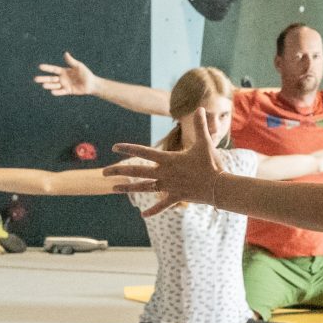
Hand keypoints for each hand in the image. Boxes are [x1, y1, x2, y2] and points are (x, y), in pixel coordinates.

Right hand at [36, 52, 96, 96]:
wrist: (92, 84)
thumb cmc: (86, 74)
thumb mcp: (79, 66)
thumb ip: (71, 61)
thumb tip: (65, 53)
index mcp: (64, 71)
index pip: (53, 69)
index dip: (47, 68)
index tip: (40, 66)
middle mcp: (62, 78)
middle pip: (51, 78)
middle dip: (43, 79)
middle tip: (35, 79)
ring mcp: (64, 85)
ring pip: (54, 85)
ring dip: (49, 85)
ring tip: (43, 85)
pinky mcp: (68, 91)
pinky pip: (61, 92)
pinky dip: (57, 92)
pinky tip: (52, 91)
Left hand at [108, 120, 225, 216]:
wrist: (219, 187)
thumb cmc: (212, 164)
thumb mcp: (206, 143)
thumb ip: (200, 126)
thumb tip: (199, 108)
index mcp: (168, 159)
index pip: (143, 151)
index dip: (128, 148)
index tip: (114, 147)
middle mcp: (164, 173)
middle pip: (137, 171)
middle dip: (119, 171)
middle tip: (103, 172)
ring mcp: (169, 186)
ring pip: (144, 188)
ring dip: (128, 188)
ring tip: (114, 189)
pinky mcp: (176, 197)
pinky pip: (162, 205)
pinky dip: (153, 210)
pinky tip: (143, 215)